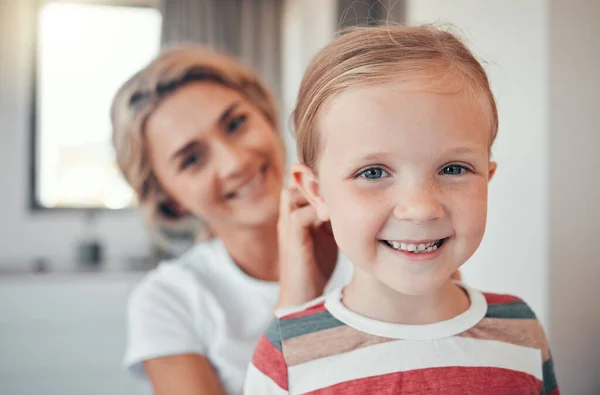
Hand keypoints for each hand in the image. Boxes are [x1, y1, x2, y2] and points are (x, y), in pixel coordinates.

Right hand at [276, 183, 337, 307]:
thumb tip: (357, 201)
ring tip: (338, 196)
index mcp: (296, 211)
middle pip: (294, 181)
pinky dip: (317, 212)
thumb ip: (334, 216)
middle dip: (316, 178)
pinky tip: (334, 216)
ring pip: (292, 193)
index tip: (345, 176)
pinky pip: (299, 216)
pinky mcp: (291, 240)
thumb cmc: (316, 266)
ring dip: (315, 192)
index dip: (320, 175)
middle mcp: (288, 215)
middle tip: (342, 181)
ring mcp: (286, 226)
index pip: (302, 180)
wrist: (301, 296)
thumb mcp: (328, 234)